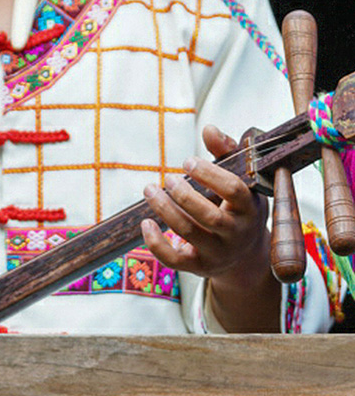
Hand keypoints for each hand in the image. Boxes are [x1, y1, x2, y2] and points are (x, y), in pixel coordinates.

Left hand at [141, 125, 279, 330]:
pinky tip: (145, 223)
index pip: (234, 190)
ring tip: (150, 189)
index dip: (209, 174)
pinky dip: (156, 243)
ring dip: (165, 209)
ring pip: (189, 233)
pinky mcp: (199, 267)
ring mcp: (218, 253)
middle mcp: (236, 233)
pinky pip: (174, 260)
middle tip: (168, 178)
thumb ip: (226, 152)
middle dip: (184, 194)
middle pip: (209, 215)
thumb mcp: (242, 180)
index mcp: (250, 208)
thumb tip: (209, 128)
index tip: (187, 161)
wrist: (246, 254)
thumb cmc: (239, 207)